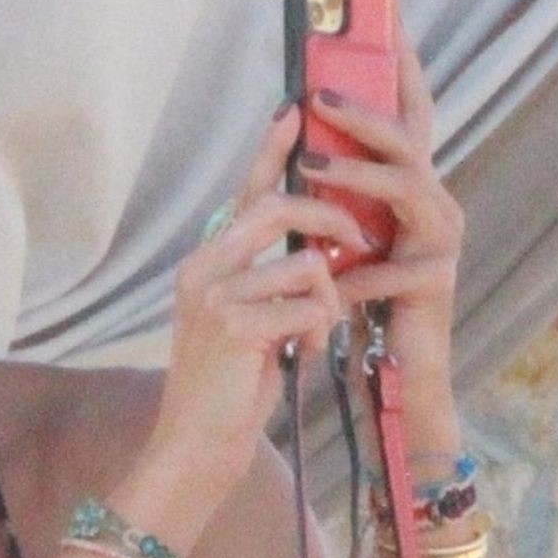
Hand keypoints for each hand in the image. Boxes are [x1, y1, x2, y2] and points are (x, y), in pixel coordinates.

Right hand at [156, 102, 371, 486]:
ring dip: (324, 302)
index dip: (272, 151)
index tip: (295, 112)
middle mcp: (202, 269)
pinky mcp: (233, 325)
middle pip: (278, 208)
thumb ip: (267, 281)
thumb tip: (315, 250)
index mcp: (205, 263)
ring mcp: (214, 295)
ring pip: (304, 264)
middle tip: (360, 240)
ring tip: (309, 335)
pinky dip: (316, 329)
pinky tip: (300, 354)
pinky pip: (306, 304)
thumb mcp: (247, 323)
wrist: (197, 445)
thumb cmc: (228, 390)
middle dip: (330, 219)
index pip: (244, 192)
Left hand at [297, 16, 463, 405]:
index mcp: (411, 189)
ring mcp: (443, 241)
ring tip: (310, 162)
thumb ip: (330, 193)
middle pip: (408, 139)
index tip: (389, 16)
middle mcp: (435, 204)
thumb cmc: (362, 305)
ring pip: (407, 186)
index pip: (410, 116)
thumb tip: (292, 132)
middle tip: (318, 89)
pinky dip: (352, 275)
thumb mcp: (339, 239)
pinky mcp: (438, 282)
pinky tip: (323, 285)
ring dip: (356, 171)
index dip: (403, 68)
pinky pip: (389, 267)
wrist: (395, 373)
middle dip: (364, 109)